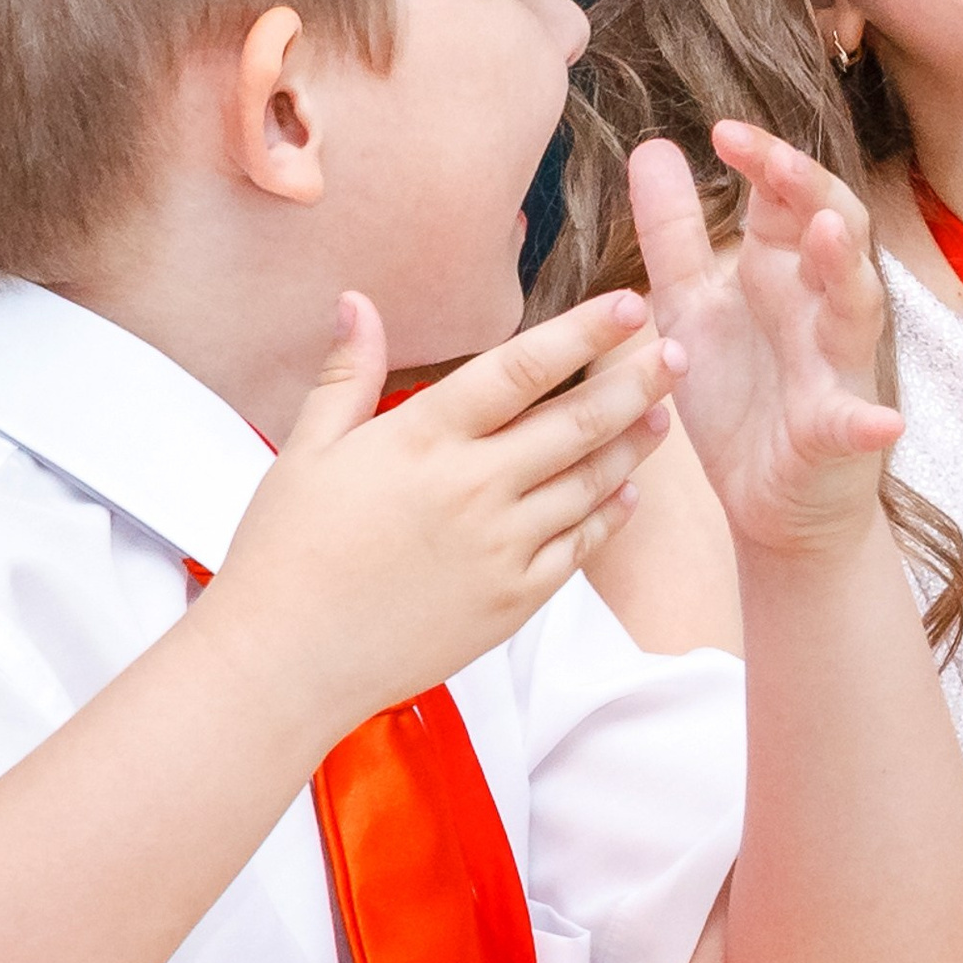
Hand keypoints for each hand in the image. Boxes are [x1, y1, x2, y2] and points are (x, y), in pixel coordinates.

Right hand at [205, 286, 675, 741]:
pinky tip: (627, 494)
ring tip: (663, 415)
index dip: (582, 333)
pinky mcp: (513, 601)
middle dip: (635, 382)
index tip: (627, 305)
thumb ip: (349, 374)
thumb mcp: (305, 452)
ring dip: (632, 446)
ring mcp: (500, 547)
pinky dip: (608, 516)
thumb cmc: (285, 553)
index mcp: (422, 439)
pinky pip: (578, 548)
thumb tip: (359, 301)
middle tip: (677, 353)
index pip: (521, 369)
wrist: (286, 661)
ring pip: (589, 484)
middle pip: (577, 422)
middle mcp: (473, 488)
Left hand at [628, 122, 901, 557]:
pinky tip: (882, 421)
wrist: (769, 504)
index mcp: (782, 272)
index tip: (721, 131)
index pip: (786, 196)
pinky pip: (859, 424)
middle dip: (809, 188)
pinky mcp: (838, 434)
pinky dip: (871, 422)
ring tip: (829, 233)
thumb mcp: (691, 307)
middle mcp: (818, 307)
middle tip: (773, 158)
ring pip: (855, 306)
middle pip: (833, 228)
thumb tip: (651, 146)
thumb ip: (674, 233)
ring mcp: (836, 368)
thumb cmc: (741, 399)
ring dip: (845, 269)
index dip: (765, 159)